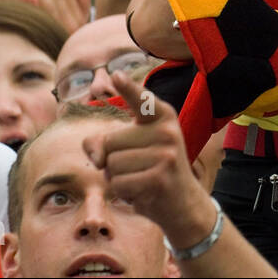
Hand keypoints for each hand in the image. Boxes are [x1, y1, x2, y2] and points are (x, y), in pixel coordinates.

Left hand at [82, 71, 212, 240]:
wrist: (184, 204)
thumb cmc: (152, 171)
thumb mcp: (133, 149)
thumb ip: (106, 141)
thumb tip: (93, 152)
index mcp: (163, 116)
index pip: (141, 100)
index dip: (128, 88)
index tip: (116, 74)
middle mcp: (167, 130)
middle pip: (108, 141)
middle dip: (110, 161)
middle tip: (136, 168)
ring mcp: (166, 153)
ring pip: (111, 165)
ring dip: (117, 178)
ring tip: (140, 179)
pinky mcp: (160, 176)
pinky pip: (118, 183)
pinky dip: (123, 193)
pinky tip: (143, 192)